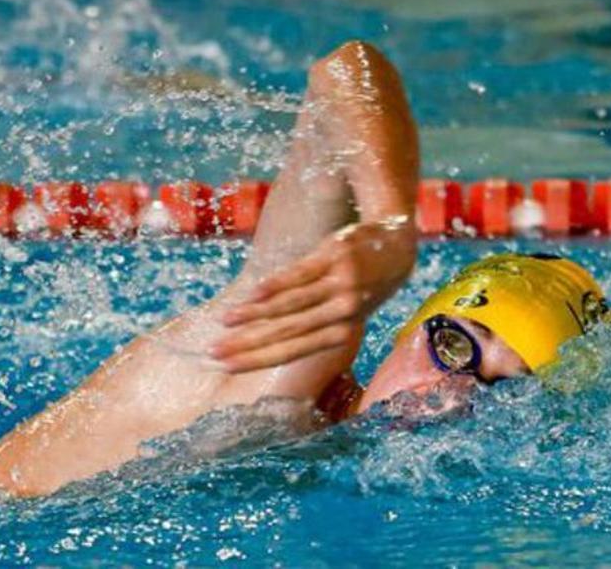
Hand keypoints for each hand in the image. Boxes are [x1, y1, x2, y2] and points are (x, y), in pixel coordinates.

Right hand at [210, 217, 416, 372]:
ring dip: (252, 315)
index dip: (258, 359)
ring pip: (288, 305)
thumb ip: (314, 327)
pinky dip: (273, 286)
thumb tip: (267, 341)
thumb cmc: (361, 284)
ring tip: (224, 321)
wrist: (395, 244)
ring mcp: (340, 285)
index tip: (227, 366)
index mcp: (342, 332)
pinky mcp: (334, 256)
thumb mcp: (344, 312)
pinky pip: (298, 275)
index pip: (291, 351)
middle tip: (215, 352)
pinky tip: (250, 294)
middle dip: (247, 344)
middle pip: (286, 333)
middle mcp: (342, 313)